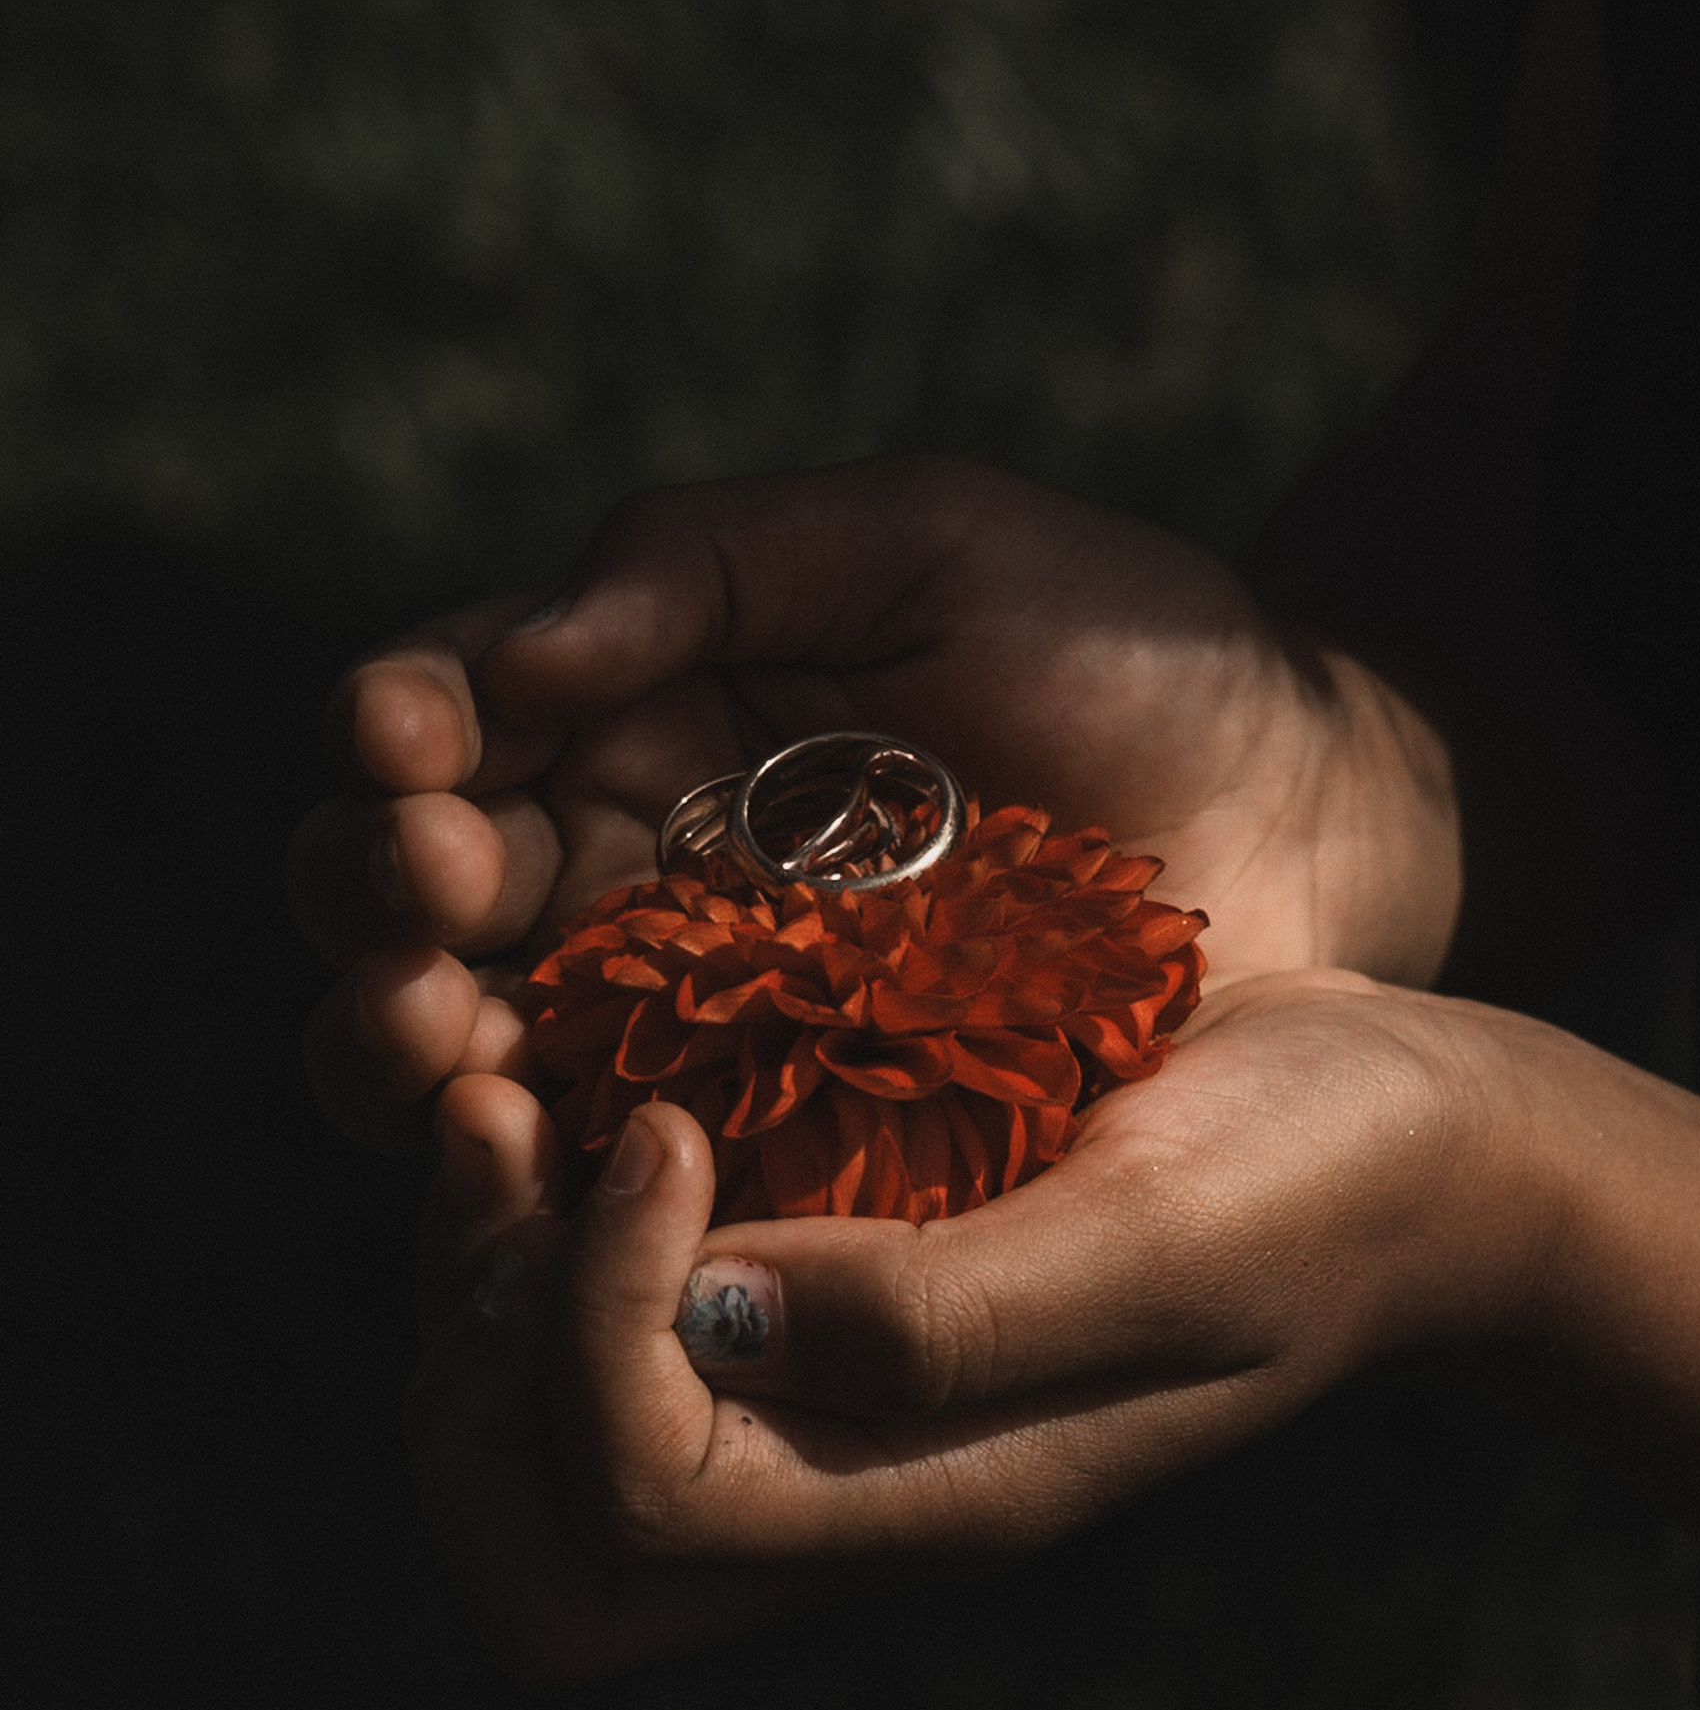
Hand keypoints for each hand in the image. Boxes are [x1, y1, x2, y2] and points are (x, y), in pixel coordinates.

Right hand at [290, 459, 1460, 1150]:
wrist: (1309, 812)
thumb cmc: (1130, 645)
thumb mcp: (923, 541)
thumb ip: (708, 556)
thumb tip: (517, 651)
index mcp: (644, 708)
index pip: (449, 722)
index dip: (398, 729)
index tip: (409, 733)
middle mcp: (637, 866)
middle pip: (420, 897)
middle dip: (380, 889)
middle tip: (431, 886)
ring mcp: (701, 1016)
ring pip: (480, 1046)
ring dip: (405, 1038)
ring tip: (430, 1026)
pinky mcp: (780, 1141)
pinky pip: (621, 1168)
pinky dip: (545, 1164)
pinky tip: (522, 1142)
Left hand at [410, 974, 1558, 1681]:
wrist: (1436, 1146)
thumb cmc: (1332, 1178)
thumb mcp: (1169, 1238)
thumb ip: (949, 1310)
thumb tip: (702, 1320)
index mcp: (927, 1500)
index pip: (639, 1502)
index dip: (593, 1320)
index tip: (676, 1130)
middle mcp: (852, 1480)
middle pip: (546, 1548)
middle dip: (474, 1344)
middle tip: (510, 1131)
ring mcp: (838, 1400)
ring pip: (548, 1432)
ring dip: (489, 1269)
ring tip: (516, 1087)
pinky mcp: (844, 1292)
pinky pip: (630, 1308)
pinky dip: (564, 1208)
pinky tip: (602, 1070)